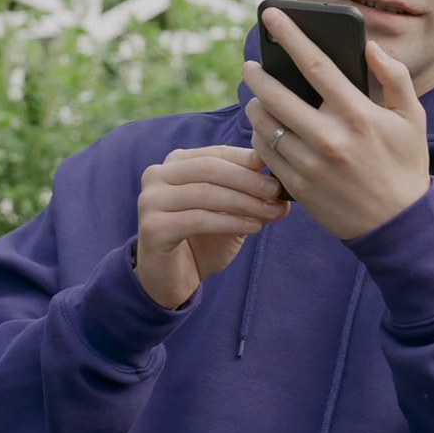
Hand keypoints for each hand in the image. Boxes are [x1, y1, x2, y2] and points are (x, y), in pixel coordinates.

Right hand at [134, 144, 290, 309]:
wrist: (172, 280)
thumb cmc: (202, 242)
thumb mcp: (232, 215)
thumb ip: (251, 199)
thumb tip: (283, 191)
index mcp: (176, 163)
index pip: (217, 153)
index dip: (247, 160)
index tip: (277, 171)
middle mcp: (157, 175)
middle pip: (209, 168)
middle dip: (247, 180)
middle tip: (276, 192)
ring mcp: (150, 200)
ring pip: (204, 193)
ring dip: (243, 202)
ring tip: (270, 212)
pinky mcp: (152, 227)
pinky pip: (198, 219)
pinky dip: (229, 222)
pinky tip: (253, 227)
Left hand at [242, 7, 432, 241]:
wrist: (398, 226)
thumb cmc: (405, 165)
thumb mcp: (412, 118)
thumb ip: (394, 77)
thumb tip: (370, 47)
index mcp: (358, 114)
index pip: (315, 65)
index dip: (291, 35)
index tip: (272, 14)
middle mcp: (330, 138)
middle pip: (276, 95)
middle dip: (257, 74)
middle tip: (251, 65)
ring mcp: (310, 164)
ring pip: (265, 125)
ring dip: (255, 106)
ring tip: (257, 97)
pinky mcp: (297, 187)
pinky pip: (265, 153)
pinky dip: (259, 137)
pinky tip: (265, 129)